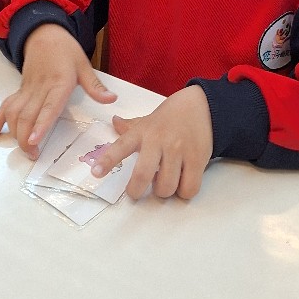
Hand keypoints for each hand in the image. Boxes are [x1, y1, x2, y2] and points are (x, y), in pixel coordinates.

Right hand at [0, 24, 115, 155]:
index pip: (48, 107)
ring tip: (23, 149)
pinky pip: (6, 105)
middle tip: (33, 155)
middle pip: (28, 115)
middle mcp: (40, 88)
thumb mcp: (84, 64)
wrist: (44, 33)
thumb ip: (95, 86)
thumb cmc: (66, 50)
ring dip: (14, 132)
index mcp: (58, 83)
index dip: (40, 124)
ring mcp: (27, 89)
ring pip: (14, 113)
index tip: (34, 140)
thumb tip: (111, 99)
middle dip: (26, 138)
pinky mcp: (20, 90)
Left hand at [89, 85, 212, 199]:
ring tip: (164, 181)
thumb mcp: (148, 119)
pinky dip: (183, 192)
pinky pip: (188, 188)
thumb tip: (113, 122)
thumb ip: (130, 126)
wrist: (202, 106)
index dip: (108, 161)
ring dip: (163, 191)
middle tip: (135, 192)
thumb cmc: (171, 117)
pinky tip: (181, 182)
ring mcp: (178, 150)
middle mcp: (158, 141)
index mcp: (143, 132)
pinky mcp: (197, 159)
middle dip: (136, 190)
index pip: (121, 147)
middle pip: (143, 175)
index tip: (95, 173)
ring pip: (166, 187)